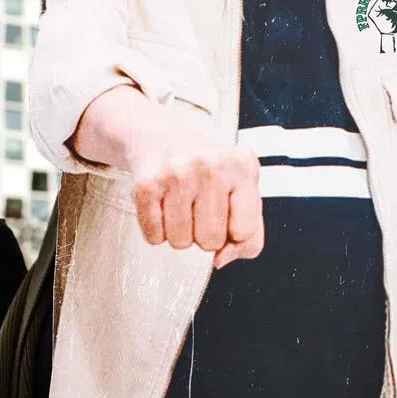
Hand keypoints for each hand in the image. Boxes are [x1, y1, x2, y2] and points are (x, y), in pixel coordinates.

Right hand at [129, 118, 263, 267]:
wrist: (162, 138)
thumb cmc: (209, 171)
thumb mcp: (243, 191)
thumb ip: (249, 235)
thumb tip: (221, 259)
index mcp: (243, 166)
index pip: (245, 231)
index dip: (234, 232)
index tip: (227, 214)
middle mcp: (211, 165)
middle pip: (211, 241)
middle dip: (205, 234)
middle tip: (199, 208)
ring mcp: (177, 173)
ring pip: (180, 242)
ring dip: (180, 233)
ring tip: (181, 206)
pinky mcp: (147, 184)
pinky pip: (154, 236)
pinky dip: (158, 230)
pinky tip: (163, 206)